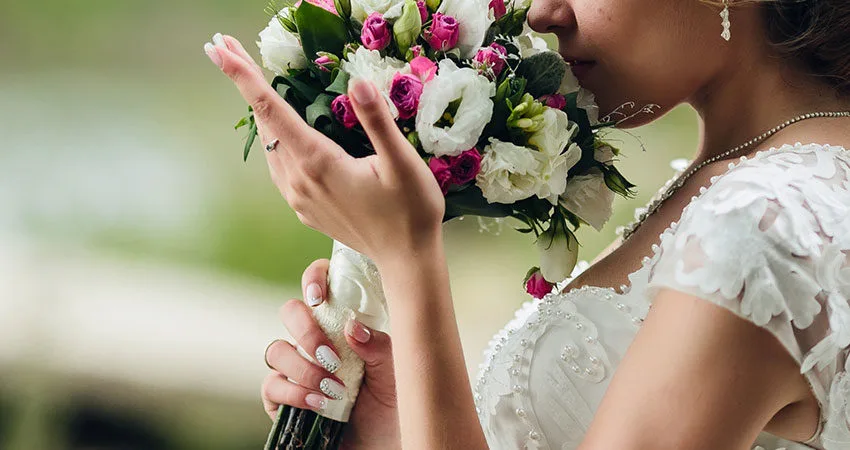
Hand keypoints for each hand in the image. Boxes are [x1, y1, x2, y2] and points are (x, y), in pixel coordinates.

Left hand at [206, 34, 444, 264]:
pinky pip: (279, 166)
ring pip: (268, 145)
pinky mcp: (306, 209)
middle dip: (243, 83)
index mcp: (318, 162)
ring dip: (257, 111)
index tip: (217, 49)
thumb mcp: (401, 162)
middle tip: (226, 46)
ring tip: (248, 79)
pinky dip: (272, 138)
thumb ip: (377, 122)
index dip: (242, 76)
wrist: (406, 258)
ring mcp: (299, 198)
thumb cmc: (411, 210)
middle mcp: (299, 180)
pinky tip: (279, 129)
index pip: (271, 110)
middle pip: (262, 123)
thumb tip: (357, 82)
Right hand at [262, 259, 399, 449]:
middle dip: (305, 330)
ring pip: (276, 349)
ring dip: (303, 367)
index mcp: (344, 325)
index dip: (314, 279)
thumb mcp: (396, 371)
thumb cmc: (396, 404)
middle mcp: (318, 341)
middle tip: (330, 355)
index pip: (322, 286)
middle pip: (290, 311)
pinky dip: (293, 393)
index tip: (319, 297)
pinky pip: (271, 386)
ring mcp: (299, 369)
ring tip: (332, 389)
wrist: (386, 446)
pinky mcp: (286, 399)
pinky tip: (318, 403)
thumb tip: (350, 326)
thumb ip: (378, 346)